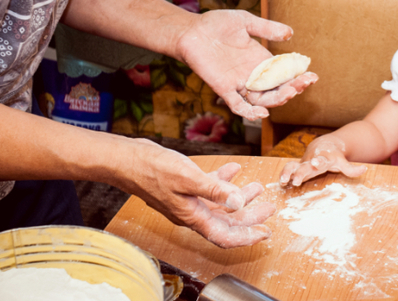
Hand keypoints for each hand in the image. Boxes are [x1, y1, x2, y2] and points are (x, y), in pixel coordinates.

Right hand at [129, 140, 274, 247]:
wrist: (128, 160)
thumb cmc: (154, 169)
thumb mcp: (189, 178)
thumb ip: (215, 190)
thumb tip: (238, 202)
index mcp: (193, 217)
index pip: (225, 236)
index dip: (247, 237)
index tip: (265, 233)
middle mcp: (191, 212)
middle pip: (226, 221)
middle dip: (250, 216)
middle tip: (269, 207)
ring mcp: (187, 200)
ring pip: (219, 205)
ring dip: (239, 197)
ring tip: (257, 187)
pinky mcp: (183, 187)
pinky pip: (208, 189)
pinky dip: (222, 181)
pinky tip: (233, 169)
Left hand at [175, 10, 317, 120]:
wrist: (191, 31)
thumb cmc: (216, 24)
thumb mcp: (245, 22)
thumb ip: (267, 28)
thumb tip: (290, 33)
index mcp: (261, 61)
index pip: (285, 74)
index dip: (299, 77)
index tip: (312, 75)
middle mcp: (253, 75)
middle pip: (278, 89)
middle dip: (294, 88)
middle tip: (305, 83)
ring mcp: (239, 83)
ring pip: (263, 99)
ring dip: (278, 99)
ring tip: (290, 92)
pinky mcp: (223, 88)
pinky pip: (238, 105)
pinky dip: (250, 111)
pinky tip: (262, 113)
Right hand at [279, 135, 366, 186]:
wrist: (324, 146)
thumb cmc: (334, 156)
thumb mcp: (343, 161)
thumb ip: (351, 168)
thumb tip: (364, 170)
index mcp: (325, 158)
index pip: (323, 159)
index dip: (319, 161)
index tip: (316, 163)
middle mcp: (312, 159)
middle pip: (306, 166)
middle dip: (301, 172)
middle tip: (297, 180)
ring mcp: (304, 162)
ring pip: (294, 166)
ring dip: (288, 173)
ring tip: (284, 181)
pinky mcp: (297, 166)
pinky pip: (288, 169)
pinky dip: (284, 174)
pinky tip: (280, 183)